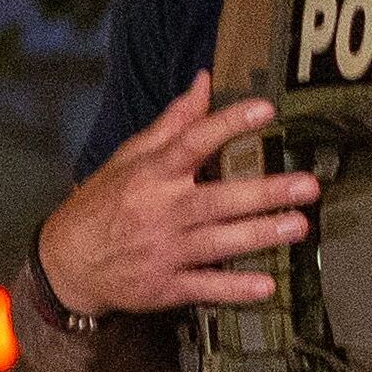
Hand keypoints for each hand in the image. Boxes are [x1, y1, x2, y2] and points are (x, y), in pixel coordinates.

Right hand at [39, 89, 313, 320]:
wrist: (65, 264)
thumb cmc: (102, 205)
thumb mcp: (127, 160)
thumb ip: (171, 125)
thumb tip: (204, 82)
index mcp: (150, 176)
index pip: (190, 144)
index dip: (227, 126)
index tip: (265, 111)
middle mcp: (157, 211)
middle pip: (215, 200)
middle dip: (262, 193)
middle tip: (306, 185)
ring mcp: (160, 252)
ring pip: (216, 243)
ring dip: (258, 235)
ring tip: (298, 227)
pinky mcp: (162, 287)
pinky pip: (203, 288)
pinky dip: (232, 289)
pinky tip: (265, 286)